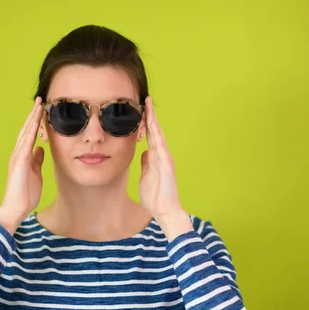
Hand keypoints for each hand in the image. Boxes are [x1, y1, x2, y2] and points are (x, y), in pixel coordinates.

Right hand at [0, 97, 45, 221]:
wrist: (15, 207)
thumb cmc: (25, 194)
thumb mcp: (36, 173)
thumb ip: (37, 160)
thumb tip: (41, 149)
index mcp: (23, 156)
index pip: (29, 135)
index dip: (35, 122)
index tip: (41, 110)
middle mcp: (18, 153)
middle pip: (26, 129)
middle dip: (33, 115)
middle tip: (40, 101)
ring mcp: (18, 156)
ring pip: (26, 132)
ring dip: (32, 118)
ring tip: (39, 105)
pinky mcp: (20, 161)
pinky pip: (26, 142)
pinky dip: (31, 131)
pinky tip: (35, 121)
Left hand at [139, 96, 184, 219]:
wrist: (165, 210)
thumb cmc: (155, 196)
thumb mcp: (145, 176)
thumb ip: (145, 163)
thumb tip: (143, 152)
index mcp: (156, 157)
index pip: (150, 136)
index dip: (145, 122)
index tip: (141, 109)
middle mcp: (162, 155)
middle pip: (155, 131)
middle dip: (150, 115)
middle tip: (146, 99)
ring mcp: (165, 159)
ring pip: (158, 135)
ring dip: (154, 121)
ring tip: (149, 107)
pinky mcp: (167, 165)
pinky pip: (161, 148)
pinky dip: (158, 136)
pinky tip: (154, 126)